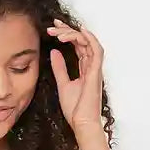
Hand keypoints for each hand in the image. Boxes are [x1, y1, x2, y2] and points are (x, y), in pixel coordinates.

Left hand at [47, 18, 104, 133]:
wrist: (81, 123)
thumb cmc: (75, 109)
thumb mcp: (63, 84)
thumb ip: (59, 68)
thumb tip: (55, 52)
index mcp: (84, 68)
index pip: (77, 45)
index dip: (67, 34)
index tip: (54, 28)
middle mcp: (91, 65)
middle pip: (82, 40)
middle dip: (67, 30)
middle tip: (53, 25)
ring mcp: (94, 68)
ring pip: (87, 42)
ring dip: (73, 34)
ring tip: (58, 32)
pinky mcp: (96, 72)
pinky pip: (96, 51)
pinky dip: (89, 39)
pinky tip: (79, 31)